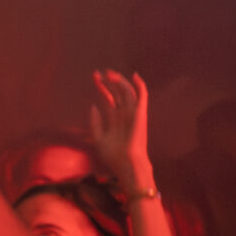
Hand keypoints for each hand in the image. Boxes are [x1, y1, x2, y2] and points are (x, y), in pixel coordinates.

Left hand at [88, 69, 151, 189]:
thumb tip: (93, 106)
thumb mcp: (98, 138)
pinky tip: (134, 75)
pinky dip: (140, 86)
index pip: (108, 97)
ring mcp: (132, 113)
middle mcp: (123, 113)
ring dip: (120, 81)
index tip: (94, 77)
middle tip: (98, 72)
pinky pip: (142, 97)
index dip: (101, 86)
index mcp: (114, 118)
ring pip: (127, 92)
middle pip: (116, 92)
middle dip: (108, 81)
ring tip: (110, 73)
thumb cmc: (112, 155)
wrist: (125, 164)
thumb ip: (95, 122)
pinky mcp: (140, 114)